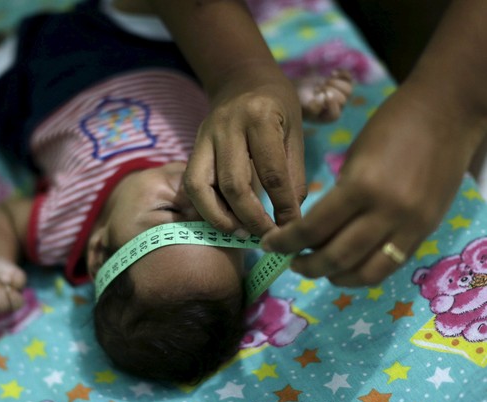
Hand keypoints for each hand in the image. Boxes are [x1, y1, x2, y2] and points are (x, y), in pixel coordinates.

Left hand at [0, 258, 26, 311]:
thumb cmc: (6, 273)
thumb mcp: (15, 272)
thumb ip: (18, 278)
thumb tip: (7, 281)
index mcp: (14, 302)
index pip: (16, 304)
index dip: (13, 294)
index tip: (9, 284)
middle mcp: (0, 308)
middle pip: (1, 308)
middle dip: (0, 292)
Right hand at [183, 65, 305, 236]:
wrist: (242, 79)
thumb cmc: (277, 106)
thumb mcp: (295, 132)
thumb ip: (293, 174)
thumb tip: (290, 219)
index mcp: (260, 118)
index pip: (272, 172)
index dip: (283, 206)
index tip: (293, 227)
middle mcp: (227, 126)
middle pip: (233, 184)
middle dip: (251, 218)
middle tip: (267, 236)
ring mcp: (204, 137)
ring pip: (202, 186)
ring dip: (220, 218)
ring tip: (240, 233)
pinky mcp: (193, 147)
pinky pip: (192, 184)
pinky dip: (205, 208)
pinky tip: (223, 219)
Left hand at [261, 82, 484, 285]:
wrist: (448, 113)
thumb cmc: (393, 124)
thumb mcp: (355, 157)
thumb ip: (338, 196)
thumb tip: (315, 230)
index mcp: (361, 186)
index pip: (314, 228)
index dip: (287, 242)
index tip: (270, 244)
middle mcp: (387, 212)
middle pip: (337, 257)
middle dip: (306, 265)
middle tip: (290, 262)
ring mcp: (410, 225)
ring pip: (365, 271)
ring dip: (334, 276)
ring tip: (317, 269)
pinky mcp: (426, 231)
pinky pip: (390, 265)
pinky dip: (363, 274)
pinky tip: (346, 269)